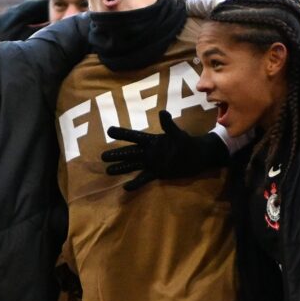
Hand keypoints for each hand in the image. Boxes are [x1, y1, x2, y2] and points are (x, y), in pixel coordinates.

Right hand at [102, 111, 229, 189]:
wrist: (197, 157)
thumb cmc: (187, 143)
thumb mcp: (178, 134)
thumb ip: (169, 125)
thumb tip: (162, 112)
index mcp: (152, 141)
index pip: (134, 137)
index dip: (122, 134)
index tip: (109, 130)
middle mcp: (149, 152)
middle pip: (130, 152)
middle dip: (117, 154)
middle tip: (102, 156)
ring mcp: (152, 163)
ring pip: (133, 165)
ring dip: (121, 168)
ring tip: (108, 171)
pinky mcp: (157, 173)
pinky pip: (143, 178)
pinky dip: (135, 183)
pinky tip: (126, 188)